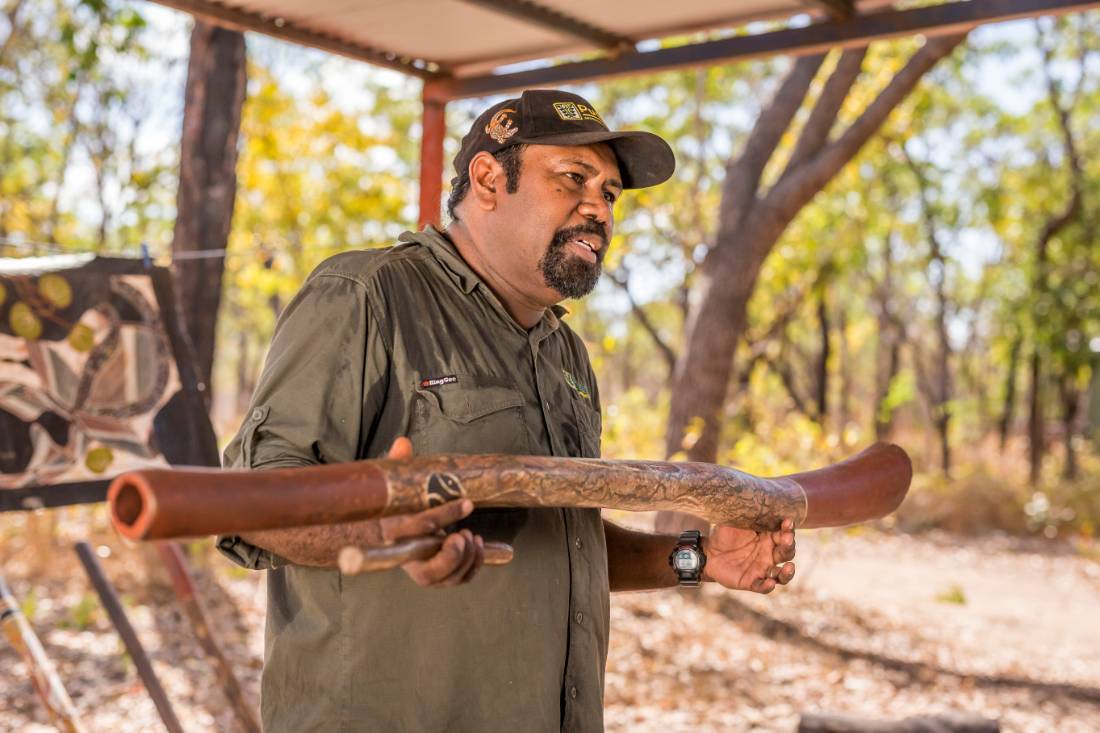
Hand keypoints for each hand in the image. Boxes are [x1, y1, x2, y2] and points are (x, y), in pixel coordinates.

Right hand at [375, 437, 484, 587]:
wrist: (387, 532)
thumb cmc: (396, 506)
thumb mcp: (395, 485)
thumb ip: (398, 465)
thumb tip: (403, 443)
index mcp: (394, 534)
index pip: (419, 528)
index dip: (445, 515)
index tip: (467, 503)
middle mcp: (407, 559)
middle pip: (430, 571)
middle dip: (453, 556)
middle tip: (466, 534)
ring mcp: (424, 572)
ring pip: (448, 578)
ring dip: (467, 558)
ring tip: (472, 536)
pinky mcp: (439, 577)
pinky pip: (460, 579)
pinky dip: (474, 566)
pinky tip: (478, 545)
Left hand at [703, 518, 795, 593]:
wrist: (708, 552)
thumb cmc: (724, 534)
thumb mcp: (734, 520)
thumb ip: (745, 513)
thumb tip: (751, 495)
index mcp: (769, 537)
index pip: (784, 533)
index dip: (789, 528)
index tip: (788, 521)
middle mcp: (769, 554)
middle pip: (787, 552)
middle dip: (789, 546)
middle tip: (787, 539)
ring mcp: (762, 569)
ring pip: (782, 574)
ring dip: (787, 572)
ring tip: (789, 567)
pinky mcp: (752, 582)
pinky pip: (763, 586)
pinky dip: (768, 586)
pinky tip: (770, 583)